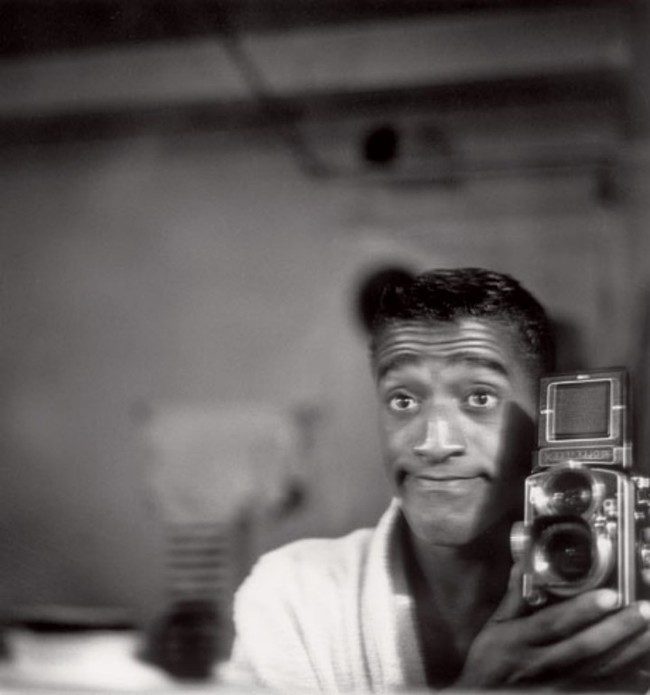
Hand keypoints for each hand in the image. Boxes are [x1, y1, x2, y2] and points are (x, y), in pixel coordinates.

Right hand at [454, 564, 649, 688]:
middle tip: (643, 609)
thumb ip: (514, 597)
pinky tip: (645, 665)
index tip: (608, 595)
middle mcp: (542, 664)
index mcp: (519, 640)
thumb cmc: (490, 662)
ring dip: (630, 650)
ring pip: (602, 668)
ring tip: (649, 630)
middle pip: (586, 647)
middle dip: (618, 628)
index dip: (583, 610)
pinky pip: (604, 688)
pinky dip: (628, 679)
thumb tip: (523, 565)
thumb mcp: (495, 626)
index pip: (554, 623)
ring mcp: (559, 686)